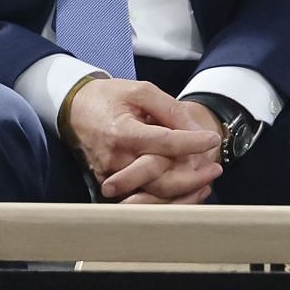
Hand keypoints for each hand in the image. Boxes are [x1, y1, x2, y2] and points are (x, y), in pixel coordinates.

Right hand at [64, 79, 221, 199]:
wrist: (73, 108)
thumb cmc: (109, 97)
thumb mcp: (140, 90)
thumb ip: (169, 109)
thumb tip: (194, 130)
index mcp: (122, 132)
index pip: (164, 142)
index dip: (191, 142)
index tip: (213, 138)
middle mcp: (115, 158)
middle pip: (159, 178)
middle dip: (192, 177)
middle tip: (216, 168)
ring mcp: (110, 175)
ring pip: (152, 195)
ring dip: (183, 192)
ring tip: (206, 181)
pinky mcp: (108, 184)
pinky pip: (140, 199)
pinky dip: (165, 198)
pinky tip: (186, 190)